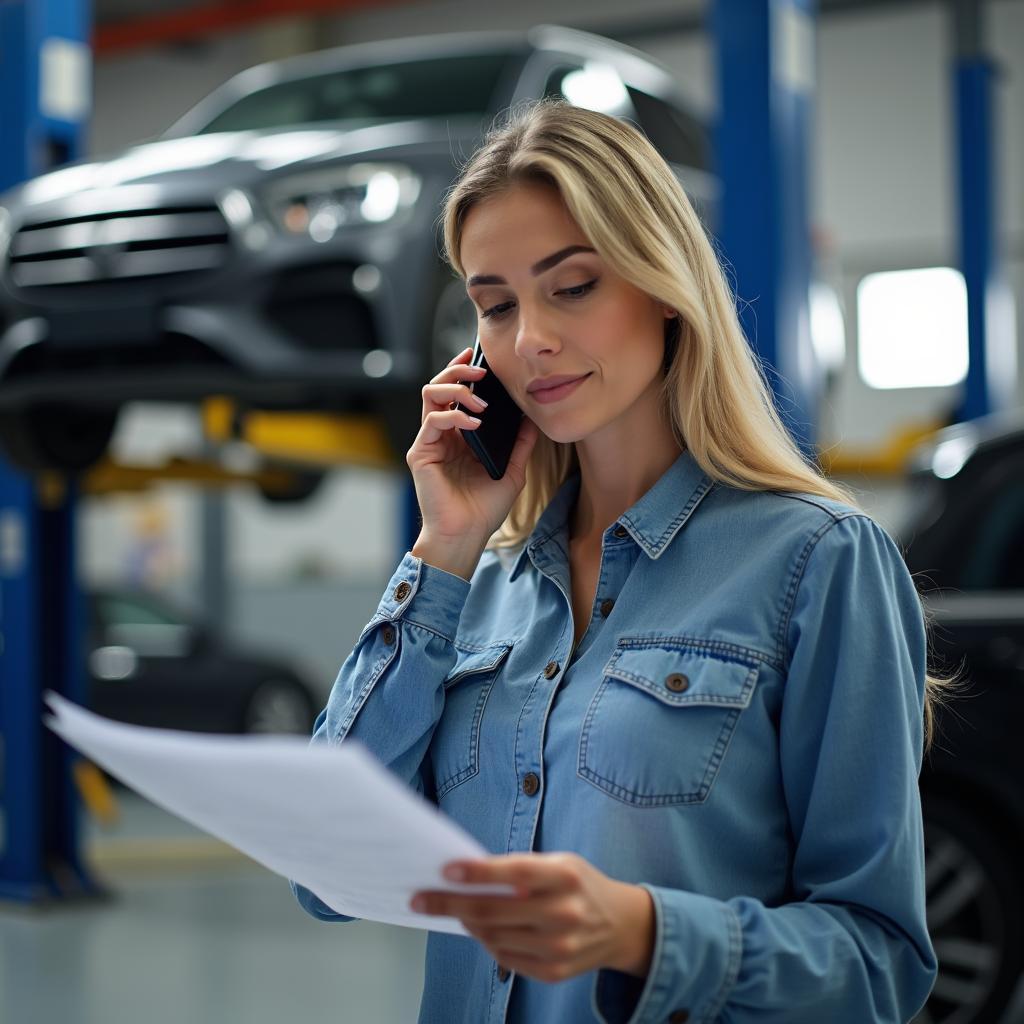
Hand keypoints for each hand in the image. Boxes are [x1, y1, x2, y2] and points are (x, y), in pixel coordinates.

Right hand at [406, 347, 538, 546]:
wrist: (467, 536)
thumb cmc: (484, 510)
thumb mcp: (512, 472)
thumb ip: (520, 444)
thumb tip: (532, 419)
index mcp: (459, 436)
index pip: (457, 393)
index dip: (465, 371)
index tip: (482, 358)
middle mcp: (441, 435)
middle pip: (439, 385)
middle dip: (459, 370)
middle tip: (480, 370)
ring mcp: (429, 442)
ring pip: (431, 395)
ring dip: (454, 387)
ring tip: (478, 398)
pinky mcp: (421, 453)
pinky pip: (433, 421)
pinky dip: (454, 415)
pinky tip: (474, 423)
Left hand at [410, 852, 654, 983]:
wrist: (621, 925)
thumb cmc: (579, 885)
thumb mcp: (559, 863)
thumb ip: (520, 869)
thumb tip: (468, 876)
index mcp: (565, 877)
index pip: (515, 873)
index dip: (479, 872)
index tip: (446, 870)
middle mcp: (564, 913)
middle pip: (493, 911)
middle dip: (450, 904)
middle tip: (420, 898)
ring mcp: (559, 947)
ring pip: (493, 937)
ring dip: (467, 923)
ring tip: (455, 910)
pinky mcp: (553, 972)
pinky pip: (505, 958)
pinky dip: (488, 942)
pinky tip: (483, 928)